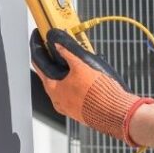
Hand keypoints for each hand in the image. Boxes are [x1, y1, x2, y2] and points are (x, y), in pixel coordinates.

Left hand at [30, 28, 153, 144]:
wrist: (115, 112)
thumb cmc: (98, 94)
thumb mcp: (81, 67)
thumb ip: (68, 54)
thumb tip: (59, 44)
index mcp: (53, 89)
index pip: (39, 64)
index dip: (38, 49)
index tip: (39, 40)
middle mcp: (58, 100)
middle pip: (50, 75)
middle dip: (54, 61)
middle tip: (58, 48)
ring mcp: (68, 106)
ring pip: (63, 85)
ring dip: (66, 73)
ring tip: (76, 62)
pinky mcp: (80, 110)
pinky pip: (73, 94)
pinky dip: (75, 84)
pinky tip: (85, 78)